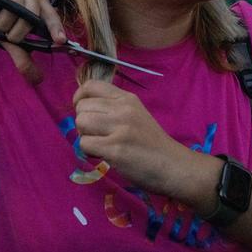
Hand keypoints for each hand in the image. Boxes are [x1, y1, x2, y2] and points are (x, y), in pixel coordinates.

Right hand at [0, 0, 64, 82]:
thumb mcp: (10, 37)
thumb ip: (23, 56)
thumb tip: (38, 80)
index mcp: (38, 1)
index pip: (51, 16)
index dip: (56, 28)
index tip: (61, 41)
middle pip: (28, 19)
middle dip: (15, 33)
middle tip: (5, 32)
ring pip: (8, 14)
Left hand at [73, 80, 189, 195]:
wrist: (173, 166)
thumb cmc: (152, 144)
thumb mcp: (136, 115)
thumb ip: (113, 108)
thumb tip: (82, 109)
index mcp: (127, 98)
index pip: (91, 86)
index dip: (79, 98)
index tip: (83, 112)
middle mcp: (123, 109)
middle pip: (82, 107)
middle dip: (83, 123)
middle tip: (97, 136)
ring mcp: (120, 128)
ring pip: (81, 122)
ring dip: (85, 137)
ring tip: (100, 145)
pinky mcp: (116, 149)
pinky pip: (85, 144)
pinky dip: (89, 152)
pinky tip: (104, 155)